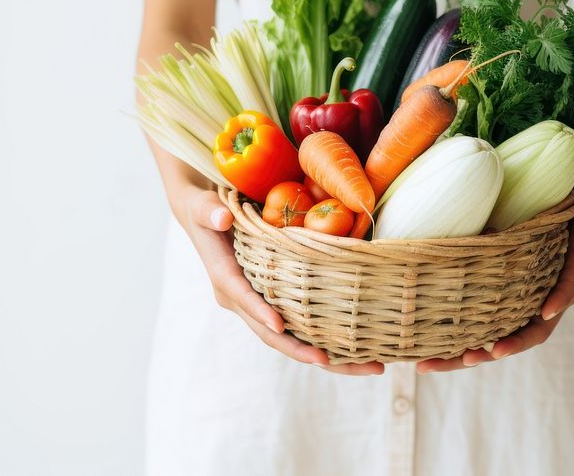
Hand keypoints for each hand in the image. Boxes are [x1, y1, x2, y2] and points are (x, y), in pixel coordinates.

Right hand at [173, 182, 383, 374]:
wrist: (206, 219)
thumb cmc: (207, 210)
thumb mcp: (204, 206)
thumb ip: (210, 211)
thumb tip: (222, 218)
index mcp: (225, 279)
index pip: (244, 299)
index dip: (260, 312)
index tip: (280, 325)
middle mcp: (241, 301)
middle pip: (271, 334)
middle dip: (301, 352)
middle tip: (331, 361)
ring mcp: (259, 307)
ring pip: (291, 340)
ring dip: (328, 358)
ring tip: (369, 366)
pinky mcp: (274, 305)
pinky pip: (301, 329)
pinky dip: (327, 342)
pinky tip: (361, 352)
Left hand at [415, 186, 573, 372]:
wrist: (571, 219)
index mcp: (573, 276)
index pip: (567, 292)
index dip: (558, 301)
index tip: (544, 312)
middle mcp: (550, 299)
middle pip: (530, 333)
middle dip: (504, 347)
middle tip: (477, 356)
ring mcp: (526, 306)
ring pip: (501, 339)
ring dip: (468, 355)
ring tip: (433, 364)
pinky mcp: (507, 305)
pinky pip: (485, 328)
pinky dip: (458, 343)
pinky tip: (428, 352)